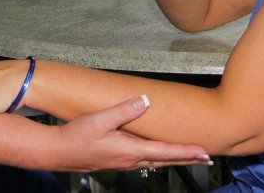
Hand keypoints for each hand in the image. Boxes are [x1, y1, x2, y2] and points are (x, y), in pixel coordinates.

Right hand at [52, 95, 211, 171]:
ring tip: (188, 157)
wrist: (57, 152)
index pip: (165, 152)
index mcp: (130, 150)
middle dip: (186, 158)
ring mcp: (123, 162)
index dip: (185, 151)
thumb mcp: (100, 119)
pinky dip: (158, 159)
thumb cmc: (76, 136)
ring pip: (155, 162)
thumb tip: (146, 100)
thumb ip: (124, 109)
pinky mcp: (116, 161)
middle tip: (206, 158)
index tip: (204, 152)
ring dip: (174, 159)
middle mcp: (130, 160)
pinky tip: (157, 156)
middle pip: (165, 161)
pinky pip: (144, 161)